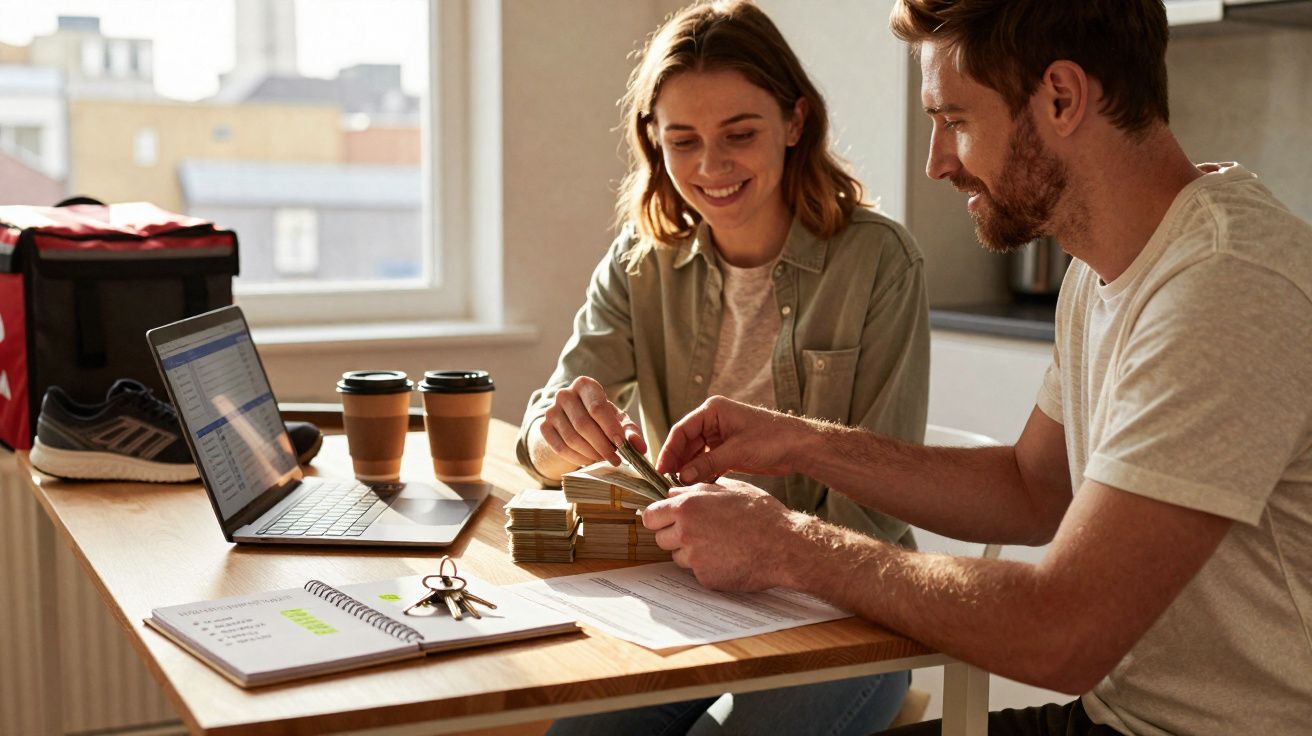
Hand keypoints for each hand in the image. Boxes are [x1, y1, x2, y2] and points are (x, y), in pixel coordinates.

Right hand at [538, 376, 643, 466]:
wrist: (575, 420)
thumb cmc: (602, 419)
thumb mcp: (618, 421)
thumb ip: (630, 431)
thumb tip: (640, 447)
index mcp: (585, 385)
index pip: (597, 408)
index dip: (610, 429)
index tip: (622, 446)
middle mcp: (565, 394)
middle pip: (583, 425)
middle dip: (602, 446)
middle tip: (615, 459)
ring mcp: (551, 410)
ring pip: (572, 438)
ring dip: (590, 454)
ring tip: (604, 459)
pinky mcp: (544, 427)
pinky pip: (560, 448)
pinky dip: (577, 458)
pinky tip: (589, 461)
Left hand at [642, 478, 799, 591]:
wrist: (784, 546)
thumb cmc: (761, 514)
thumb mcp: (730, 489)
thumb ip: (697, 489)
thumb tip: (674, 491)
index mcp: (688, 507)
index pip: (651, 516)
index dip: (659, 517)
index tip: (666, 520)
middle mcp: (686, 532)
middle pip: (660, 538)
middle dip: (674, 535)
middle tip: (699, 531)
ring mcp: (695, 558)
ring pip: (678, 556)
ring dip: (691, 551)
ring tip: (720, 543)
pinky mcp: (705, 578)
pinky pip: (697, 571)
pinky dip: (708, 566)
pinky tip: (728, 557)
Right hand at [656, 396, 807, 482]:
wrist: (799, 447)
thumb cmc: (772, 438)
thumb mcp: (737, 451)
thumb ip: (707, 464)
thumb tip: (681, 476)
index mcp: (713, 411)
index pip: (682, 430)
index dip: (669, 450)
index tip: (660, 469)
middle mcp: (713, 421)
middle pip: (686, 443)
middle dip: (678, 462)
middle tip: (668, 482)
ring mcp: (720, 437)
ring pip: (696, 455)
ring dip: (689, 470)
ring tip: (680, 488)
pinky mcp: (728, 451)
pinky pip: (708, 463)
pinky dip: (702, 474)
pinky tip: (696, 487)